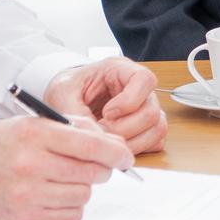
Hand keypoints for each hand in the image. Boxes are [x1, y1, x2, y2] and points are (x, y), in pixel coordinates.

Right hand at [0, 115, 133, 219]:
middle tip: (92, 167)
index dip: (116, 152)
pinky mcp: (25, 219)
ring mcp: (27, 194)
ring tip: (62, 180)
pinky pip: (70, 216)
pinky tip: (52, 197)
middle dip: (100, 169)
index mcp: (34, 134)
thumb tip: (117, 145)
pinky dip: (69, 208)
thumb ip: (78, 129)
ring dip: (81, 189)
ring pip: (84, 195)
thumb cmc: (5, 146)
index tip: (126, 157)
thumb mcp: (36, 124)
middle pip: (93, 173)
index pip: (91, 145)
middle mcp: (30, 164)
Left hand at [47, 56, 165, 153]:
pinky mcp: (146, 128)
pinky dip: (136, 149)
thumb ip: (77, 114)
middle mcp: (140, 89)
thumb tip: (96, 137)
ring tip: (106, 141)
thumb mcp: (62, 95)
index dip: (129, 101)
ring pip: (157, 129)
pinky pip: (155, 143)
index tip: (106, 113)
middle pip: (152, 111)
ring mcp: (146, 109)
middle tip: (101, 131)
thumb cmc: (67, 90)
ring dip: (131, 143)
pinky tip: (114, 147)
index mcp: (121, 70)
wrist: (66, 99)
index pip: (144, 80)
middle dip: (124, 129)